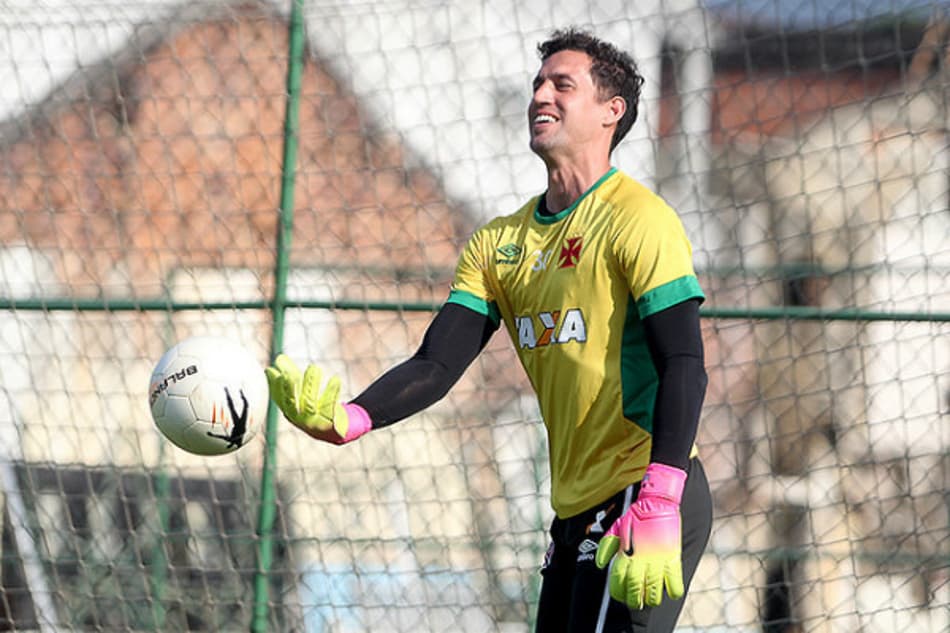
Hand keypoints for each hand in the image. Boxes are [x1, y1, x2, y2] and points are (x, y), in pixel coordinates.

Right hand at [264, 354, 370, 443]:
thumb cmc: (315, 407)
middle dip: (289, 386)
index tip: (273, 369)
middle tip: (289, 372)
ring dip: (311, 384)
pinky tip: (335, 379)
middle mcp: (298, 417)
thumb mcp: (302, 392)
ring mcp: (313, 422)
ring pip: (310, 403)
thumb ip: (292, 376)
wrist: (335, 430)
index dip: (275, 384)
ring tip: (314, 368)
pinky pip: (330, 407)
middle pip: (291, 402)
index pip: (278, 397)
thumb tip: (279, 358)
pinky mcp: (329, 424)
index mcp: (289, 409)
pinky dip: (332, 391)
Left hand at [595, 463, 686, 609]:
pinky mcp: (673, 558)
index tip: (620, 596)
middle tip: (635, 603)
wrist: (657, 502)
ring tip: (649, 600)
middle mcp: (640, 558)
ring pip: (653, 590)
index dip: (618, 592)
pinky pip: (675, 583)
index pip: (618, 581)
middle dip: (633, 600)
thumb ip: (606, 547)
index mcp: (625, 552)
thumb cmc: (636, 515)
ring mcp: (658, 559)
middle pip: (634, 589)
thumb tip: (600, 566)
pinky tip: (669, 592)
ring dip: (651, 599)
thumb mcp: (616, 528)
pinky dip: (673, 591)